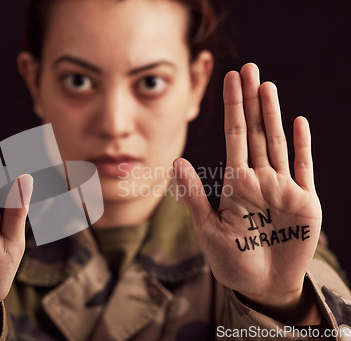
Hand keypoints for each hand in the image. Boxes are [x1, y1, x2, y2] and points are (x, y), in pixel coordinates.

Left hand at [174, 63, 320, 313]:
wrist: (261, 287)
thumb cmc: (232, 261)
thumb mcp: (208, 229)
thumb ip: (193, 196)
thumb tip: (176, 162)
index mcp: (235, 183)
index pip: (233, 137)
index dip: (232, 108)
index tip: (230, 80)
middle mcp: (259, 179)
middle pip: (254, 132)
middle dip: (251, 101)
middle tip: (249, 68)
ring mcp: (282, 188)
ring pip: (276, 143)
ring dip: (272, 115)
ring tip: (267, 86)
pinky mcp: (304, 203)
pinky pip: (303, 169)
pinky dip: (302, 147)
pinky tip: (298, 122)